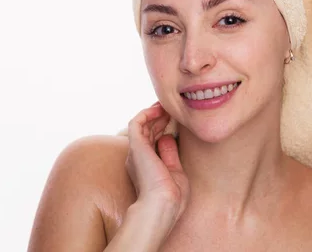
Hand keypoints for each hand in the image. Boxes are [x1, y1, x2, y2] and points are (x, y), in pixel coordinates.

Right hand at [125, 102, 189, 225]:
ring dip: (154, 113)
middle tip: (173, 109)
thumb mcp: (175, 172)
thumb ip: (170, 154)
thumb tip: (169, 137)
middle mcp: (138, 158)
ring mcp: (136, 151)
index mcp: (146, 166)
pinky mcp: (136, 146)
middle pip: (147, 131)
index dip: (163, 128)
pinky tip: (159, 109)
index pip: (153, 141)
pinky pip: (136, 122)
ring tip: (167, 106)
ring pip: (142, 125)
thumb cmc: (172, 197)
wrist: (162, 206)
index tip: (175, 120)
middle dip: (160, 118)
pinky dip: (146, 113)